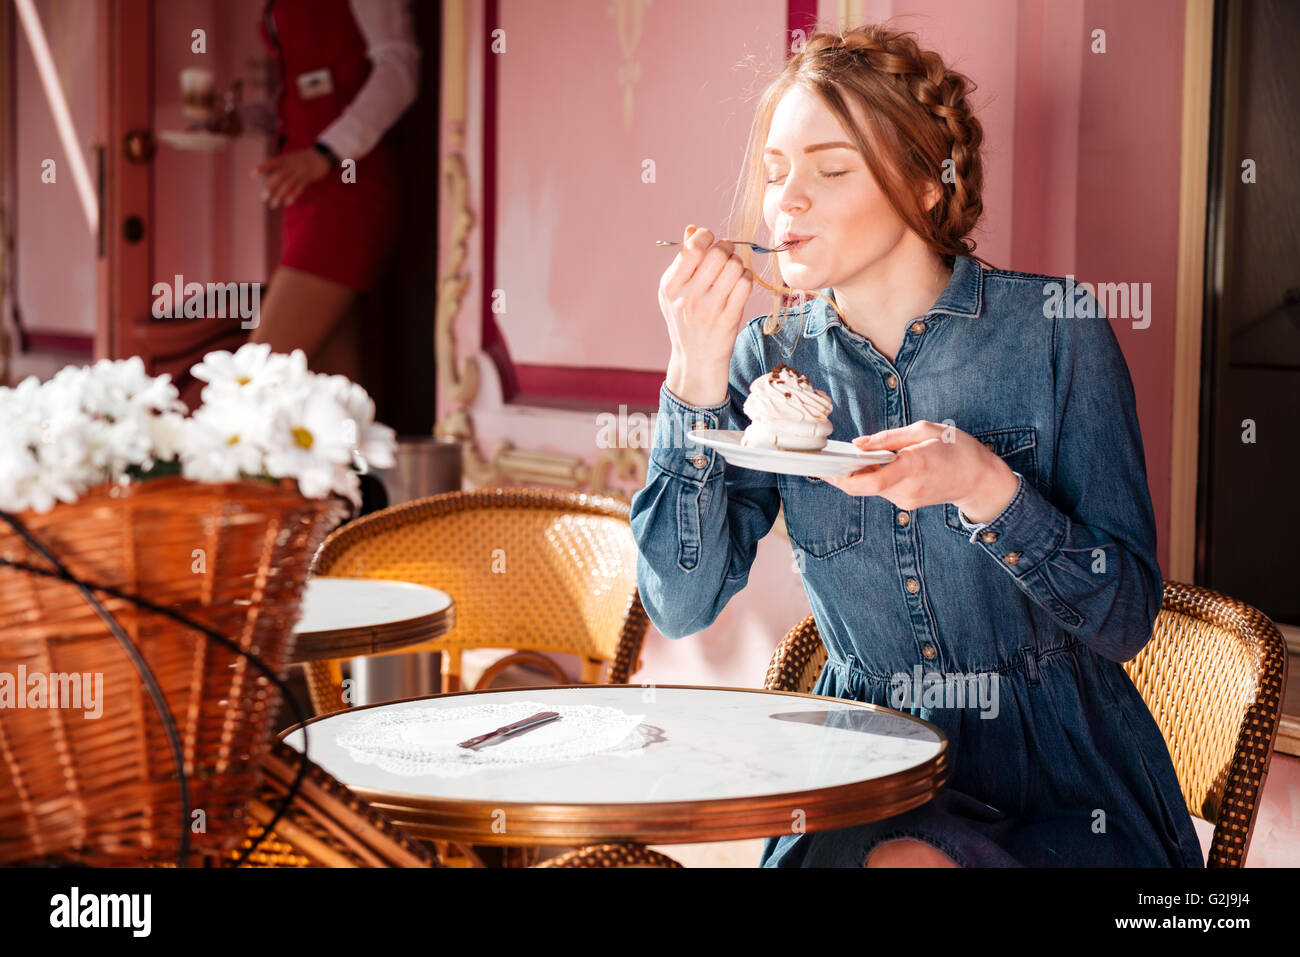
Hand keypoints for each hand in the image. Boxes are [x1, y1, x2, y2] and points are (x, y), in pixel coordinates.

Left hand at [253, 148, 331, 207]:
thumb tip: (269, 177)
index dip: (261, 168)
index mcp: (285, 159)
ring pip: (288, 184)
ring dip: (280, 195)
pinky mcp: (308, 178)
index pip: (271, 162)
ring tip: (273, 204)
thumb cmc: (304, 158)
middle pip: (278, 176)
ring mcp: (300, 172)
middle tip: (263, 198)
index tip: (252, 176)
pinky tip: (287, 203)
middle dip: (270, 187)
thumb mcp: (291, 158)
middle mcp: (291, 165)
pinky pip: (299, 188)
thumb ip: (281, 165)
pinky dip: (293, 195)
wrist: (322, 155)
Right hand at [659, 224, 753, 406]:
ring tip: (733, 271)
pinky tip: (740, 283)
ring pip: (734, 267)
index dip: (707, 237)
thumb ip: (683, 260)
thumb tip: (693, 229)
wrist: (695, 359)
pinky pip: (745, 285)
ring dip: (738, 264)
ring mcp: (708, 310)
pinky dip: (746, 279)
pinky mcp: (728, 319)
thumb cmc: (686, 319)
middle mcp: (687, 298)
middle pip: (717, 254)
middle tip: (727, 254)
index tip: (711, 240)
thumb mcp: (675, 292)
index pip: (692, 248)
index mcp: (670, 286)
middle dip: (726, 248)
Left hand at [822, 420, 1018, 520]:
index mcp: (913, 466)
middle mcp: (907, 488)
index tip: (824, 466)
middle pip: (862, 487)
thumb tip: (858, 445)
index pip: (870, 481)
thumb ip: (888, 438)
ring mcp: (906, 500)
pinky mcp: (906, 503)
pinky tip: (871, 464)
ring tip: (847, 457)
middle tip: (824, 460)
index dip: (843, 476)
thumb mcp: (924, 430)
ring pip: (870, 489)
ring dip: (857, 474)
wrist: (980, 479)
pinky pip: (881, 490)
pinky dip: (872, 477)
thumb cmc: (956, 448)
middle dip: (841, 475)